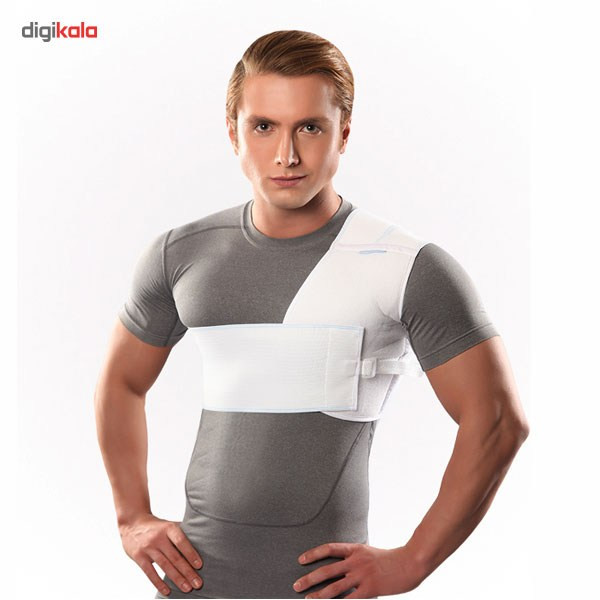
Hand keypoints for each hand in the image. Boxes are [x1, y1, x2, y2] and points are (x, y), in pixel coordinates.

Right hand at [119, 514, 203, 595]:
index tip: (200, 565)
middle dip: (187, 572)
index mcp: (169, 528)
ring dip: (177, 579)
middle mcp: (158, 538)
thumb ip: (182, 533)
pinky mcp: (139, 557)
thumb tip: (202, 541)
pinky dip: (159, 583)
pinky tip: (168, 591)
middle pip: (175, 557)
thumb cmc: (156, 526)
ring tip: (187, 588)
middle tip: (198, 583)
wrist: (132, 522)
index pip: (181, 541)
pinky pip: (150, 573)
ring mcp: (148, 548)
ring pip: (164, 566)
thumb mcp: (169, 525)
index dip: (191, 553)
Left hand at [292, 543, 424, 598]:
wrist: (409, 563)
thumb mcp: (370, 553)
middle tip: (296, 585)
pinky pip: (349, 599)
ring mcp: (361, 575)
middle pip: (327, 570)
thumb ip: (356, 559)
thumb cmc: (391, 559)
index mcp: (355, 549)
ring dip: (318, 595)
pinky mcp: (369, 589)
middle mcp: (355, 561)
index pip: (329, 549)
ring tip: (307, 599)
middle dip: (309, 578)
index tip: (301, 560)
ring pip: (334, 587)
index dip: (313, 554)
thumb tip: (343, 567)